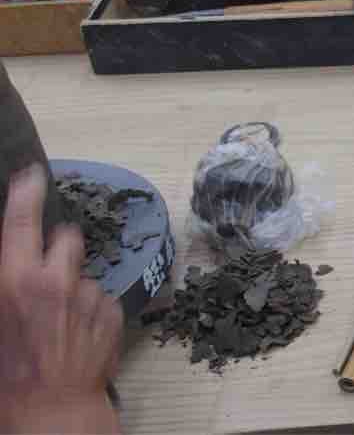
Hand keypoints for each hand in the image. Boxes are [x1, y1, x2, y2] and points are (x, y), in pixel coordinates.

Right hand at [0, 166, 122, 434]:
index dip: (26, 191)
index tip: (32, 175)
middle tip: (46, 271)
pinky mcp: (113, 312)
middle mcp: (54, 280)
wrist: (51, 407)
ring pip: (84, 272)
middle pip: (66, 237)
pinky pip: (100, 299)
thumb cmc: (6, 371)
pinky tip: (76, 334)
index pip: (21, 219)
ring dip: (74, 285)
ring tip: (59, 318)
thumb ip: (6, 280)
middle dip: (57, 247)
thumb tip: (14, 265)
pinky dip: (90, 310)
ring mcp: (88, 295)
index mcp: (15, 280)